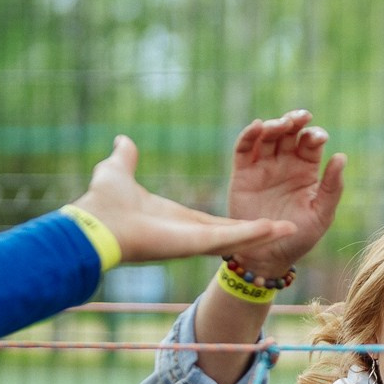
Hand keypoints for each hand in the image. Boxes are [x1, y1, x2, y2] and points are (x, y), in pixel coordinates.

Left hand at [67, 136, 302, 266]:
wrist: (94, 225)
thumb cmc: (103, 203)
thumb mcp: (118, 171)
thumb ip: (125, 158)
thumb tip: (123, 141)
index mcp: (175, 220)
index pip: (210, 222)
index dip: (231, 220)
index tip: (247, 214)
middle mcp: (188, 233)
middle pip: (231, 233)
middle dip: (256, 231)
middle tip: (281, 226)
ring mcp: (195, 240)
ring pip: (238, 237)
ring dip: (265, 233)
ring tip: (290, 228)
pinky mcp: (198, 242)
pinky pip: (234, 238)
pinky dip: (258, 233)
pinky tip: (281, 228)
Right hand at [224, 111, 347, 276]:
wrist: (267, 257)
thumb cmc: (299, 238)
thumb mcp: (321, 215)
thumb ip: (332, 188)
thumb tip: (341, 156)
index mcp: (306, 171)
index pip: (311, 144)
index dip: (315, 136)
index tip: (319, 138)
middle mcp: (285, 164)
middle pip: (289, 133)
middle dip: (295, 122)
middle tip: (300, 118)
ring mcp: (263, 167)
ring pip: (268, 136)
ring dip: (274, 125)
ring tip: (281, 124)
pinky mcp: (243, 173)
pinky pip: (244, 148)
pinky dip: (249, 135)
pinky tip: (258, 127)